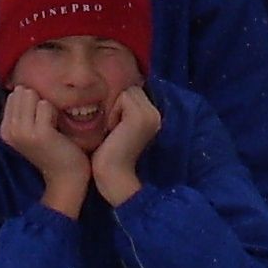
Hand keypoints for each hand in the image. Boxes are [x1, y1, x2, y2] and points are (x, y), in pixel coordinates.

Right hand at [0, 84, 94, 217]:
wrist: (65, 176)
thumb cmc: (52, 149)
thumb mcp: (29, 130)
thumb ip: (22, 111)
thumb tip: (20, 86)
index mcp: (4, 129)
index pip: (14, 95)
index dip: (31, 102)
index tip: (38, 120)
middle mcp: (9, 130)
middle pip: (22, 92)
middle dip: (38, 100)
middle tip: (46, 121)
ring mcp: (23, 132)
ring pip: (33, 96)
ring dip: (47, 106)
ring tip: (51, 125)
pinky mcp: (39, 133)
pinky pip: (45, 105)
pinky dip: (54, 112)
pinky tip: (57, 128)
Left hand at [88, 84, 161, 210]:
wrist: (114, 177)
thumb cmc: (109, 155)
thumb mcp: (120, 127)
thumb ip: (124, 111)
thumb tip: (116, 95)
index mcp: (154, 117)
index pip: (135, 93)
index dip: (121, 107)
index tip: (117, 129)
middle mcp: (157, 114)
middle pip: (132, 90)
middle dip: (119, 106)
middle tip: (115, 130)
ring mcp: (151, 115)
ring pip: (128, 92)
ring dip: (116, 109)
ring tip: (115, 130)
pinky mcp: (141, 116)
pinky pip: (123, 98)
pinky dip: (114, 111)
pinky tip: (114, 130)